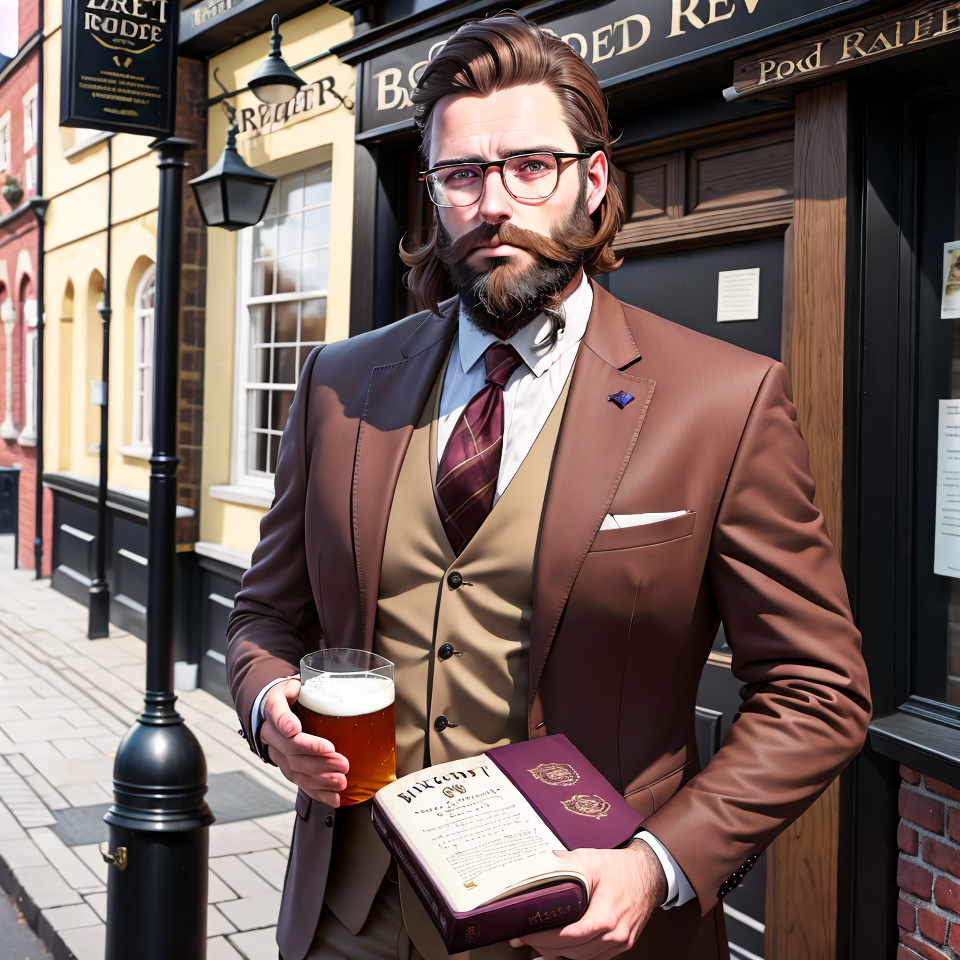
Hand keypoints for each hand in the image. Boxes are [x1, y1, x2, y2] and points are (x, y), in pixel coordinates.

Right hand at [260, 679, 349, 805]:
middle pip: (291, 748)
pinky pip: (300, 782)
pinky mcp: (287, 766)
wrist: (283, 707)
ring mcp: (278, 752)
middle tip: (342, 762)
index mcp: (274, 704)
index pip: (277, 714)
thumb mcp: (302, 681)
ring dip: (320, 778)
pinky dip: (318, 792)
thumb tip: (341, 681)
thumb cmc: (298, 693)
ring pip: (295, 769)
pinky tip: (333, 798)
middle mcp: (272, 731)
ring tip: (341, 781)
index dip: (285, 722)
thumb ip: (315, 683)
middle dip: (317, 758)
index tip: (295, 729)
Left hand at [509, 840, 666, 959]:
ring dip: (560, 954)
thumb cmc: (621, 868)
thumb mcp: (590, 859)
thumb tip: (539, 865)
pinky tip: (563, 947)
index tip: (524, 934)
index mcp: (605, 918)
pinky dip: (577, 954)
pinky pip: (595, 958)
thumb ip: (564, 864)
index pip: (567, 938)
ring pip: (583, 959)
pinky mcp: (622, 944)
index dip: (542, 939)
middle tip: (524, 938)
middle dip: (545, 947)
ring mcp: (619, 943)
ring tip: (539, 944)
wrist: (650, 874)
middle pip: (572, 953)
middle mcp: (614, 936)